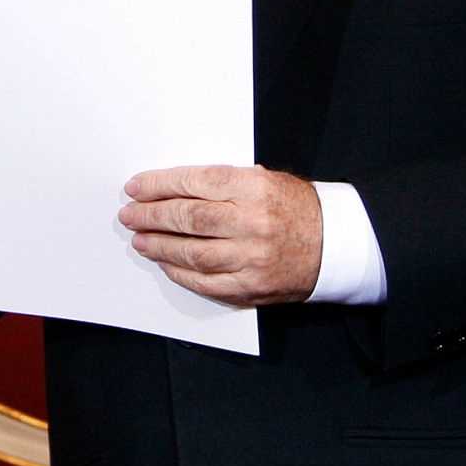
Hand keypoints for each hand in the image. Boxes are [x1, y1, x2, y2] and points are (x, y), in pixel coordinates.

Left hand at [119, 164, 321, 305]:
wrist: (335, 243)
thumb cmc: (295, 206)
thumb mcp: (262, 178)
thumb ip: (219, 183)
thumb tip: (168, 189)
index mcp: (253, 188)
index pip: (192, 183)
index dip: (157, 185)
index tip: (135, 187)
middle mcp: (251, 223)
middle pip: (186, 218)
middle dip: (150, 216)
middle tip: (130, 215)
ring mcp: (252, 258)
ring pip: (191, 252)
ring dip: (159, 246)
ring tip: (140, 239)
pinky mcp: (252, 287)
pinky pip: (205, 282)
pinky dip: (180, 272)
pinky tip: (165, 262)